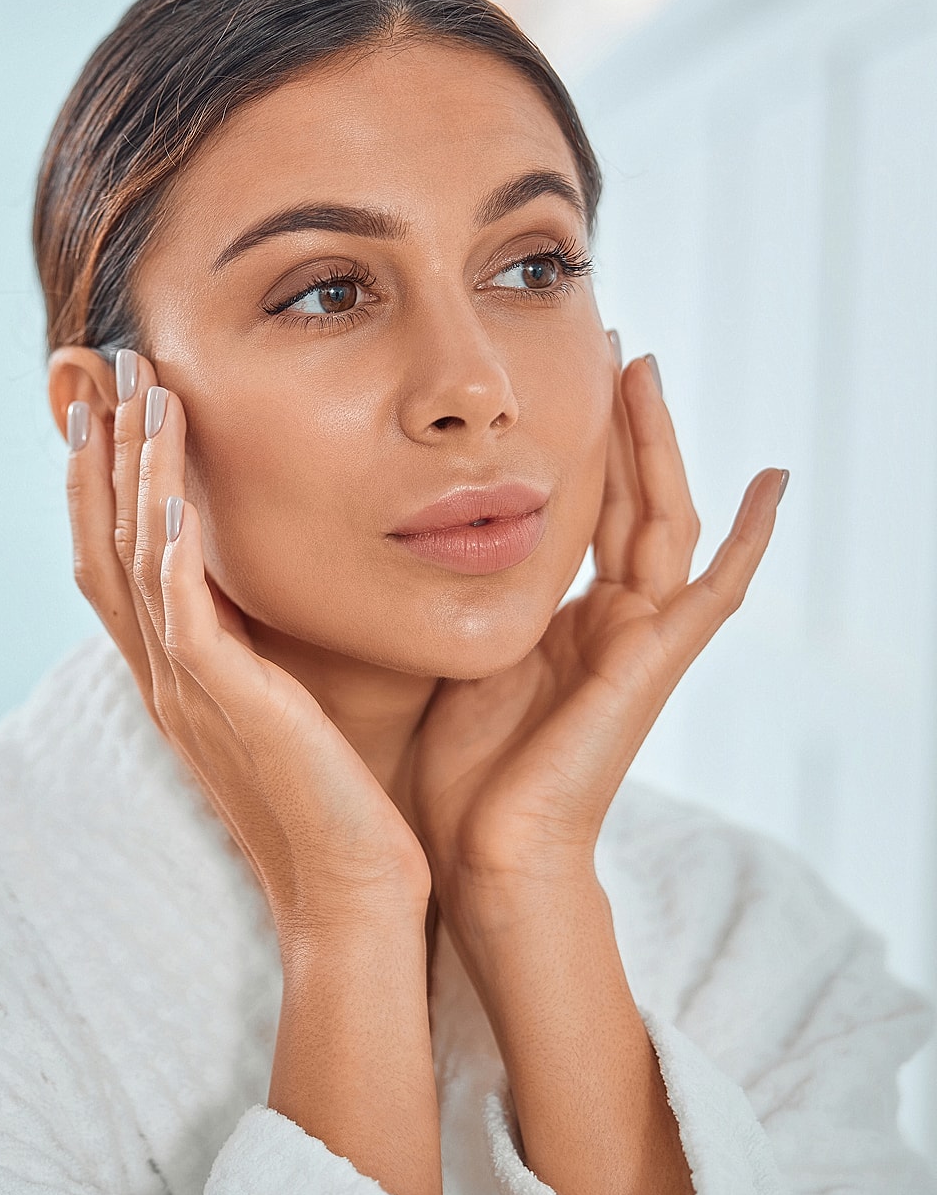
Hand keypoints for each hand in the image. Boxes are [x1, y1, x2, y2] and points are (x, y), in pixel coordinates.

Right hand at [63, 350, 431, 934]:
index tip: (115, 408)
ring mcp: (183, 689)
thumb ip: (266, 652)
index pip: (119, 561)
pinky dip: (163, 534)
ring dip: (127, 469)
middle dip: (98, 455)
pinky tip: (167, 475)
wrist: (352, 897)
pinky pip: (176, 603)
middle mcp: (164, 677)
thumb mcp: (288, 711)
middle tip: (101, 371)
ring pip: (129, 558)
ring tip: (135, 388)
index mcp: (178, 678)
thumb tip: (280, 594)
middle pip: (102, 543)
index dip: (105, 482)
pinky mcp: (222, 700)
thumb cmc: (335, 806)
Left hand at [405, 349, 786, 898]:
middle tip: (610, 344)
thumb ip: (467, 598)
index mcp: (562, 619)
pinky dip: (749, 536)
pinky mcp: (657, 662)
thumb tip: (421, 537)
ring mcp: (640, 638)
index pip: (582, 512)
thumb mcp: (456, 653)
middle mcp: (608, 620)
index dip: (577, 446)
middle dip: (617, 423)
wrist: (487, 851)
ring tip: (645, 370)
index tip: (558, 380)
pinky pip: (716, 588)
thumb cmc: (461, 771)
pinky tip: (773, 480)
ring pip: (663, 518)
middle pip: (625, 499)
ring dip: (658, 444)